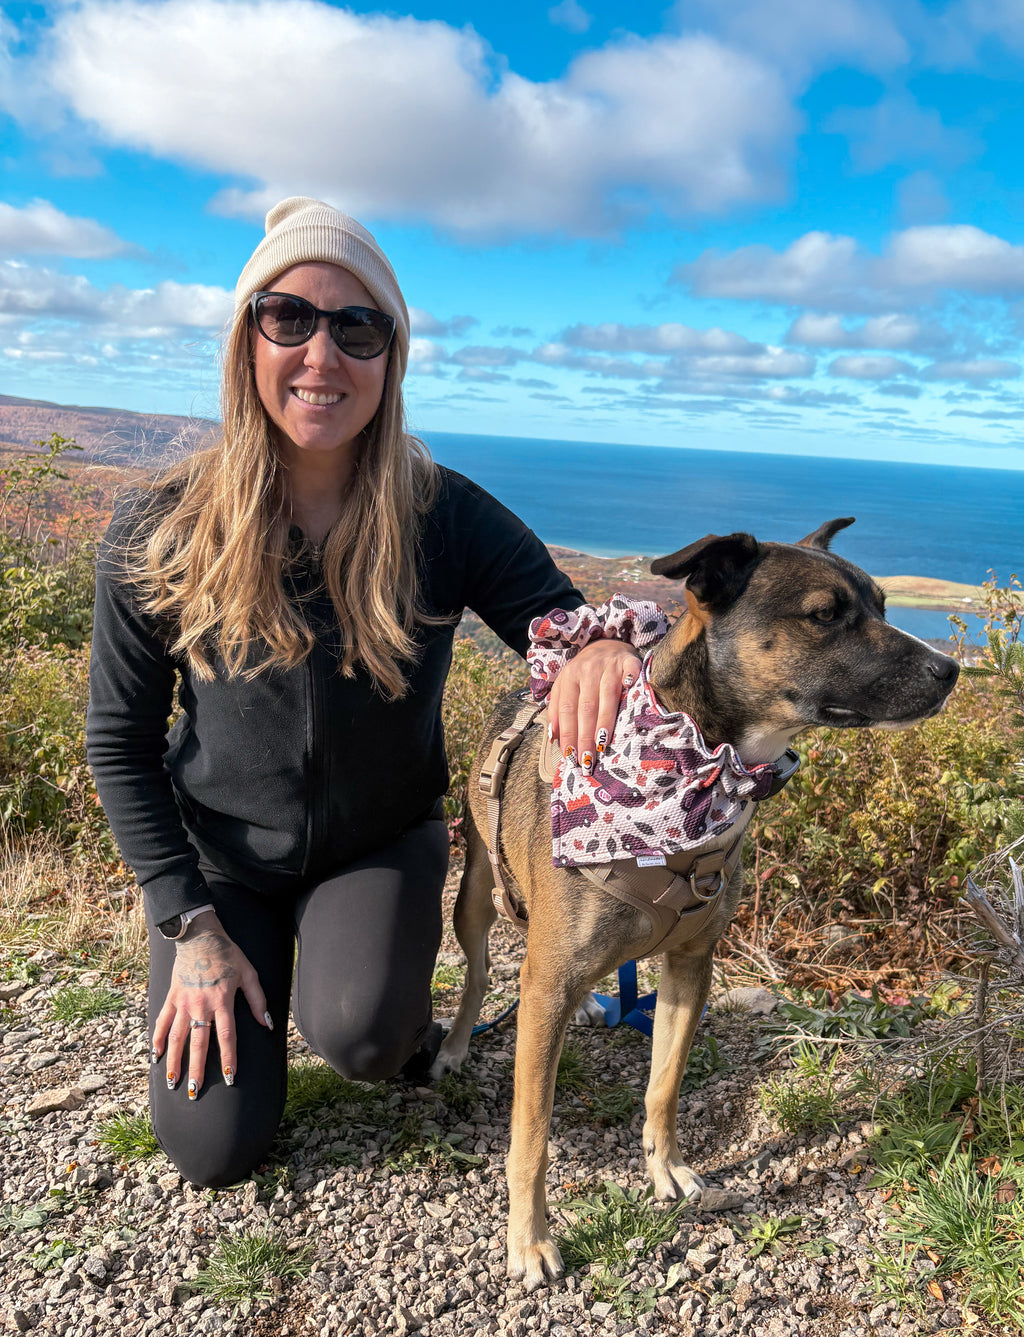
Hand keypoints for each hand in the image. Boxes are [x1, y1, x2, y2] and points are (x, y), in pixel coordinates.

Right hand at [152, 912, 269, 1098]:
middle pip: (198, 1044)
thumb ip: (258, 999)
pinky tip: (154, 1056)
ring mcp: (183, 1002)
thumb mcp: (249, 973)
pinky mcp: (171, 997)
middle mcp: (201, 1005)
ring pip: (176, 1037)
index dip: (229, 1059)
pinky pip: (161, 1021)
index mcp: (222, 1001)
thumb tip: (267, 1024)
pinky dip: (156, 1039)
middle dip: (197, 1070)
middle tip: (194, 1092)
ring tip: (171, 1082)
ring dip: (173, 1061)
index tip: (230, 1078)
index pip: (226, 1037)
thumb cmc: (228, 955)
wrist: (200, 936)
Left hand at [548, 638, 640, 773]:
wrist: (606, 644)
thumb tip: (553, 738)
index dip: (568, 733)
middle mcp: (588, 670)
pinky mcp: (630, 662)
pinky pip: (631, 676)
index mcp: (569, 677)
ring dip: (604, 722)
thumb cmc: (584, 674)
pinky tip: (631, 704)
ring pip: (606, 697)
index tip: (571, 756)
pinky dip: (630, 687)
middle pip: (585, 707)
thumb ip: (557, 710)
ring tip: (601, 745)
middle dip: (585, 736)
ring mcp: (609, 666)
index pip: (567, 710)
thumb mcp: (565, 686)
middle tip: (587, 760)